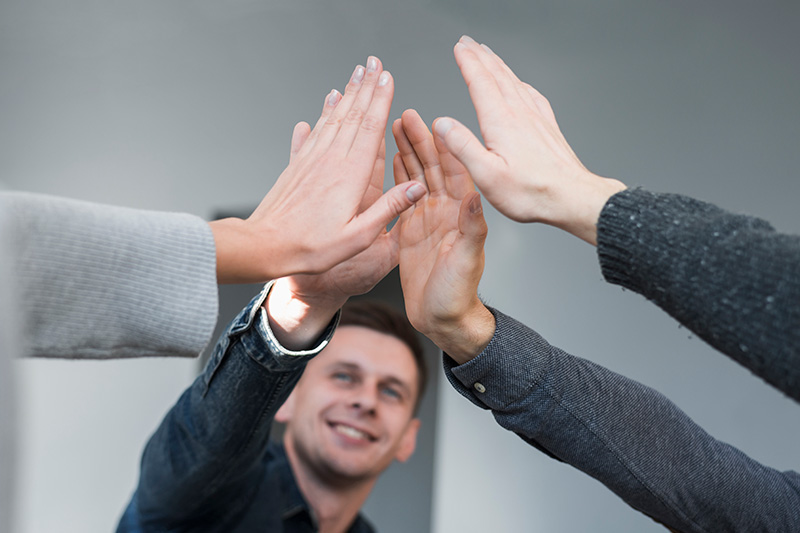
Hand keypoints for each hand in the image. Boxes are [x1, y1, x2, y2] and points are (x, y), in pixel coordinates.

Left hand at [211, 56, 425, 282]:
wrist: (265, 246)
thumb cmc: (312, 247)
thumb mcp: (359, 236)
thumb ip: (389, 208)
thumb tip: (418, 187)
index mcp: (350, 176)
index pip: (370, 128)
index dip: (381, 100)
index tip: (388, 77)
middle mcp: (331, 160)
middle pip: (353, 115)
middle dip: (366, 86)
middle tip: (374, 63)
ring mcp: (312, 160)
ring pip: (334, 118)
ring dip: (347, 93)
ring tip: (356, 73)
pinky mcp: (297, 165)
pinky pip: (314, 131)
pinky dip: (323, 113)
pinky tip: (327, 102)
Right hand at [393, 109, 493, 362]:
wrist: (442, 319)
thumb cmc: (458, 293)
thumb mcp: (467, 259)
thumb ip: (470, 227)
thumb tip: (473, 195)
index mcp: (461, 214)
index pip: (454, 170)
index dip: (443, 145)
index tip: (431, 121)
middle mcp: (444, 212)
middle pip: (432, 167)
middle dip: (419, 140)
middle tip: (405, 115)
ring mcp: (427, 219)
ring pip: (416, 177)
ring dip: (406, 152)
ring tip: (394, 126)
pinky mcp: (409, 230)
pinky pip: (401, 197)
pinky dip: (395, 176)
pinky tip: (389, 158)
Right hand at [433, 36, 625, 244]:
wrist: (572, 198)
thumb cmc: (531, 192)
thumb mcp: (486, 174)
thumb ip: (462, 146)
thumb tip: (441, 123)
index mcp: (501, 122)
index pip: (480, 82)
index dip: (468, 62)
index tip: (459, 47)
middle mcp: (520, 114)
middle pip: (497, 75)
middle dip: (481, 56)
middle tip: (469, 42)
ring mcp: (537, 118)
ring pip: (514, 81)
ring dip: (499, 65)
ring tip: (489, 55)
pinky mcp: (548, 127)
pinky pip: (532, 95)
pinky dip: (520, 82)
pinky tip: (520, 85)